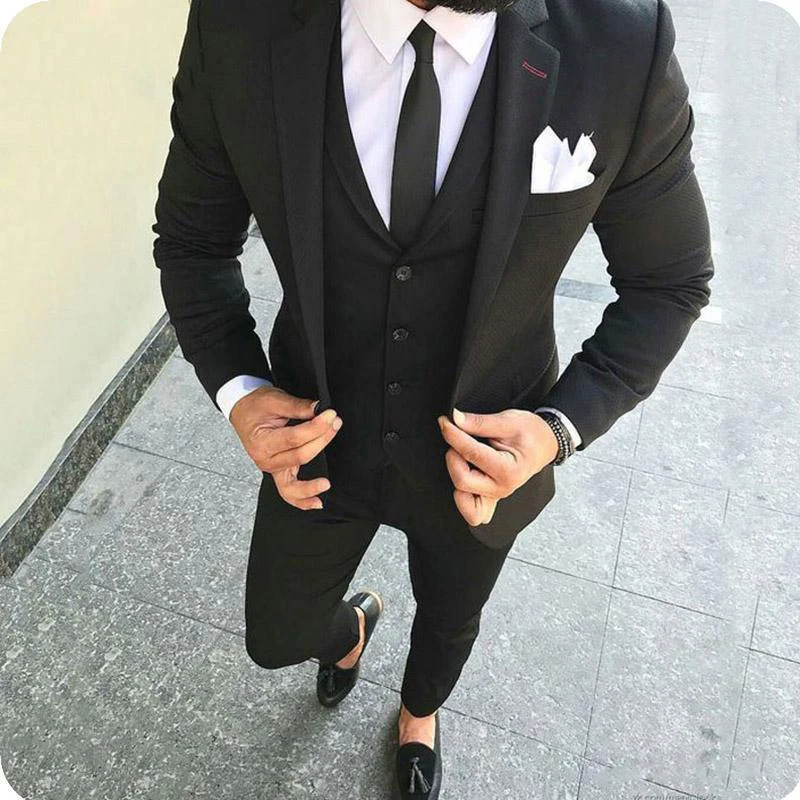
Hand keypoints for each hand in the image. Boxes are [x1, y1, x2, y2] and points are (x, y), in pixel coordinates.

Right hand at [230, 386, 341, 510]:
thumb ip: (297, 406)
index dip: (316, 427)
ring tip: (326, 483)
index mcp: (261, 441)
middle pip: (300, 456)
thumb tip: (319, 409)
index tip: (330, 415)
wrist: (242, 412)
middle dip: (322, 440)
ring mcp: (271, 469)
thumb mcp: (274, 399)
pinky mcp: (278, 472)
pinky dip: (302, 501)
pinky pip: (288, 492)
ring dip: (311, 484)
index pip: (295, 438)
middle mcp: (264, 460)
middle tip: (335, 423)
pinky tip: (317, 502)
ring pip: (293, 484)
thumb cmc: (255, 406)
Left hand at [436, 407, 558, 525]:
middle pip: (462, 481)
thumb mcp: (508, 420)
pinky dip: (463, 500)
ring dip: (456, 478)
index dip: (453, 435)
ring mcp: (496, 496)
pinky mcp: (491, 498)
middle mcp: (502, 488)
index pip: (471, 454)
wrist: (545, 443)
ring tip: (461, 459)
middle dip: (453, 457)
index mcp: (509, 470)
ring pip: (463, 501)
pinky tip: (464, 476)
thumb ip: (479, 422)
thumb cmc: (531, 433)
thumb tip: (455, 419)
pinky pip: (473, 512)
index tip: (445, 422)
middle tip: (456, 439)